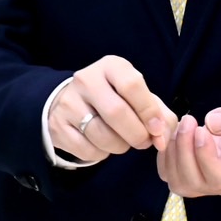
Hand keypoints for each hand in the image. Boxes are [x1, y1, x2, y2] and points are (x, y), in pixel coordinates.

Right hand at [47, 56, 176, 163]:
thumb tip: (163, 137)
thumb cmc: (114, 97)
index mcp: (110, 66)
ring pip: (102, 135)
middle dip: (137, 134)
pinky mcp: (57, 125)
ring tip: (123, 142)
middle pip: (117, 112)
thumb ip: (159, 114)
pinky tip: (102, 145)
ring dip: (121, 147)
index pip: (132, 85)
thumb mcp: (138, 96)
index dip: (149, 111)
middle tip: (144, 142)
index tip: (157, 129)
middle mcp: (86, 79)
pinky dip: (101, 154)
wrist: (71, 101)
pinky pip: (87, 149)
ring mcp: (68, 102)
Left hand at [155, 90, 220, 198]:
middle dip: (185, 150)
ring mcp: (206, 182)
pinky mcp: (190, 174)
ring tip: (182, 124)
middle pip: (195, 183)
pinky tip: (174, 132)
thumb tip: (212, 124)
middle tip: (188, 120)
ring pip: (178, 182)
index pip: (220, 179)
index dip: (205, 156)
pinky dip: (165, 154)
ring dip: (173, 152)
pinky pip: (169, 173)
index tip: (202, 129)